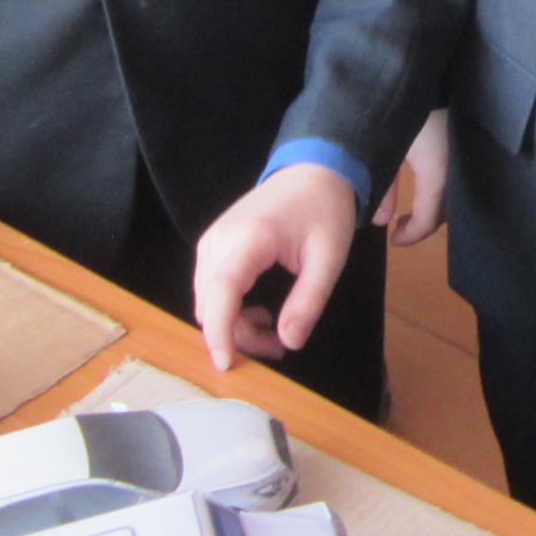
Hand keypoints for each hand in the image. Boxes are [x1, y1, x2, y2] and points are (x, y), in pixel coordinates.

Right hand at [194, 162, 357, 371]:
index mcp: (249, 238)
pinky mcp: (214, 244)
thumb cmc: (324, 209)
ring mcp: (212, 240)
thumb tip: (289, 342)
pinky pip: (211, 288)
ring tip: (273, 332)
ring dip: (233, 325)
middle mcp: (220, 238)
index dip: (219, 333)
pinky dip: (229, 309)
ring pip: (207, 300)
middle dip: (237, 335)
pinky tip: (259, 312)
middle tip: (278, 348)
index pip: (221, 293)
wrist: (313, 170)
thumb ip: (309, 301)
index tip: (227, 365)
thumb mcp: (329, 258)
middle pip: (210, 304)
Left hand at [370, 110, 448, 245]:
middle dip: (422, 220)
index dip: (412, 236)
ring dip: (428, 203)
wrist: (417, 64)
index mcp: (437, 170)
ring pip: (446, 190)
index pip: (429, 219)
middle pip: (442, 207)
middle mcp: (453, 165)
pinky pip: (449, 172)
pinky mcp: (458, 139)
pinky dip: (434, 184)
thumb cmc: (400, 109)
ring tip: (405, 209)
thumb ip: (382, 187)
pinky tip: (417, 182)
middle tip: (401, 225)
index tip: (394, 240)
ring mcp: (459, 152)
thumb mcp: (384, 150)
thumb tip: (378, 220)